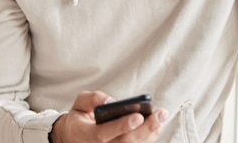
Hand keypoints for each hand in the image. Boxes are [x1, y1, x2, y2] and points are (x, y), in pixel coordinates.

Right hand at [49, 91, 167, 142]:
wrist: (76, 137)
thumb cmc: (80, 117)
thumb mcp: (80, 103)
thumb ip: (92, 99)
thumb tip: (111, 102)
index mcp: (84, 135)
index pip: (102, 134)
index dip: (120, 126)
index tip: (137, 116)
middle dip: (145, 129)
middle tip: (160, 114)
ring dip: (150, 133)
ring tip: (161, 116)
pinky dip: (148, 137)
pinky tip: (157, 124)